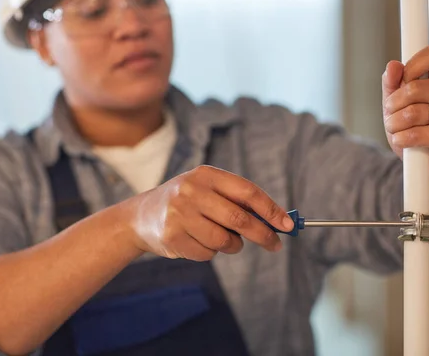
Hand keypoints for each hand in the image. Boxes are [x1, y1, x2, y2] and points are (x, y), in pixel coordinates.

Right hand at [118, 165, 294, 260]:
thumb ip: (239, 202)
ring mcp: (179, 214)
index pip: (247, 192)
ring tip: (223, 239)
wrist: (140, 216)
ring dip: (232, 245)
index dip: (271, 210)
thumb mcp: (209, 191)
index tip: (288, 225)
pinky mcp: (172, 237)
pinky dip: (210, 252)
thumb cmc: (187, 203)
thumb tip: (278, 221)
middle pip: (239, 219)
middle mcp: (191, 191)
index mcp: (206, 174)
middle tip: (275, 244)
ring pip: (225, 240)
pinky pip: (208, 253)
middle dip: (263, 234)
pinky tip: (196, 240)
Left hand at [382, 45, 428, 190]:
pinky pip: (418, 133)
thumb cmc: (414, 134)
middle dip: (393, 106)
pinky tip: (404, 143)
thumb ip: (392, 85)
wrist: (428, 170)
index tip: (400, 85)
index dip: (410, 67)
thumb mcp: (396, 107)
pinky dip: (403, 140)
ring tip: (398, 132)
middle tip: (391, 118)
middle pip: (415, 87)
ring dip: (395, 126)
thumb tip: (393, 65)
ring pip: (413, 112)